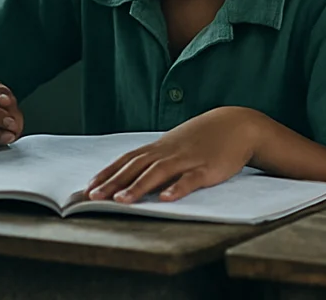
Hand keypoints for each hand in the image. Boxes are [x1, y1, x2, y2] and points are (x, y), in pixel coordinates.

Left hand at [86, 107, 261, 202]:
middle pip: (137, 167)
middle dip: (114, 182)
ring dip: (139, 186)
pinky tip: (166, 198)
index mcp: (160, 147)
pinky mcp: (207, 168)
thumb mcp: (176, 143)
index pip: (127, 160)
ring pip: (159, 172)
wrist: (238, 125)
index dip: (107, 173)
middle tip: (94, 197)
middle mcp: (169, 152)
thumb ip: (155, 157)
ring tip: (122, 200)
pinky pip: (190, 178)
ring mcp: (188, 159)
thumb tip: (130, 173)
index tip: (87, 188)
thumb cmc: (204, 137)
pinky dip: (177, 188)